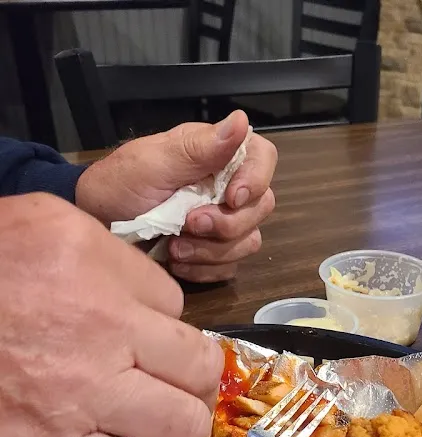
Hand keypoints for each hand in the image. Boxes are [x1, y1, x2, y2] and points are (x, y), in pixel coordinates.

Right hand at [0, 193, 223, 436]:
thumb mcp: (28, 229)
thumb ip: (95, 254)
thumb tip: (147, 298)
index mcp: (86, 258)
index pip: (174, 301)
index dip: (161, 323)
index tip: (141, 335)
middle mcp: (100, 326)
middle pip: (200, 366)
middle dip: (192, 379)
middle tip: (172, 386)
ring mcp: (82, 395)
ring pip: (181, 427)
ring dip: (171, 429)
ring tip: (150, 425)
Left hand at [75, 109, 277, 282]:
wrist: (96, 225)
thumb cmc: (118, 185)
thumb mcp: (152, 163)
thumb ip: (198, 148)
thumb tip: (240, 121)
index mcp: (216, 155)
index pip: (262, 158)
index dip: (256, 179)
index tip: (231, 198)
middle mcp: (226, 187)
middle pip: (260, 206)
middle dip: (226, 224)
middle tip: (188, 225)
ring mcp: (223, 222)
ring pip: (248, 241)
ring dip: (212, 251)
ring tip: (174, 247)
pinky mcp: (215, 254)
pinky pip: (230, 268)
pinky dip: (204, 269)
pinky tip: (176, 262)